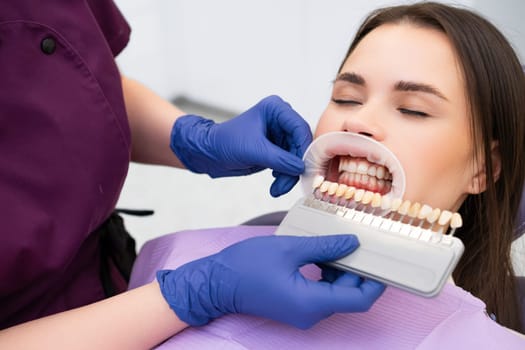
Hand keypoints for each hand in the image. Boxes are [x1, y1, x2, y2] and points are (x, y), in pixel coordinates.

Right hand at [157, 235, 384, 328]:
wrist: (216, 282)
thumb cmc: (247, 267)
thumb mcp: (290, 249)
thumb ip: (324, 247)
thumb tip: (351, 242)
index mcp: (312, 303)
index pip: (359, 300)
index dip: (376, 282)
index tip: (385, 262)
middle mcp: (311, 313)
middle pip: (349, 295)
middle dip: (359, 270)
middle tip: (364, 243)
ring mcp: (302, 311)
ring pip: (335, 293)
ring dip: (342, 270)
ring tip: (341, 243)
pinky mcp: (295, 304)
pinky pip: (321, 291)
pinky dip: (327, 273)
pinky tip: (322, 252)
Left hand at [170, 95, 312, 196]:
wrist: (209, 153)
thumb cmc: (225, 142)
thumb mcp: (254, 150)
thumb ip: (280, 159)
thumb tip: (301, 168)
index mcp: (275, 109)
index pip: (299, 127)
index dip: (303, 148)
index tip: (303, 167)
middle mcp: (280, 120)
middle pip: (300, 144)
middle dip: (295, 166)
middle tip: (289, 182)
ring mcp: (279, 135)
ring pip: (296, 157)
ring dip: (289, 175)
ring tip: (277, 188)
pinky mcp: (276, 149)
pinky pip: (289, 164)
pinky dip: (285, 176)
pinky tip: (275, 183)